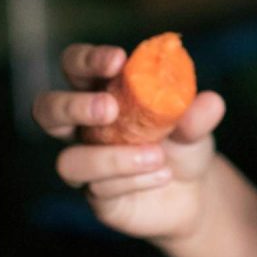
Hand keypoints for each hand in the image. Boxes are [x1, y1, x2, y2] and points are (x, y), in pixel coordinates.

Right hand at [34, 42, 229, 243]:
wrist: (195, 192)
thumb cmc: (183, 144)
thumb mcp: (196, 127)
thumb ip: (197, 115)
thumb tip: (210, 101)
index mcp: (100, 93)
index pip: (75, 67)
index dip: (87, 60)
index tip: (118, 60)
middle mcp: (82, 128)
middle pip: (46, 110)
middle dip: (73, 106)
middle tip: (110, 108)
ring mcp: (85, 164)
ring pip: (69, 161)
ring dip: (112, 158)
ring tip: (157, 156)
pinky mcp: (96, 197)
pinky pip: (100, 190)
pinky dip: (135, 179)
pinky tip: (163, 175)